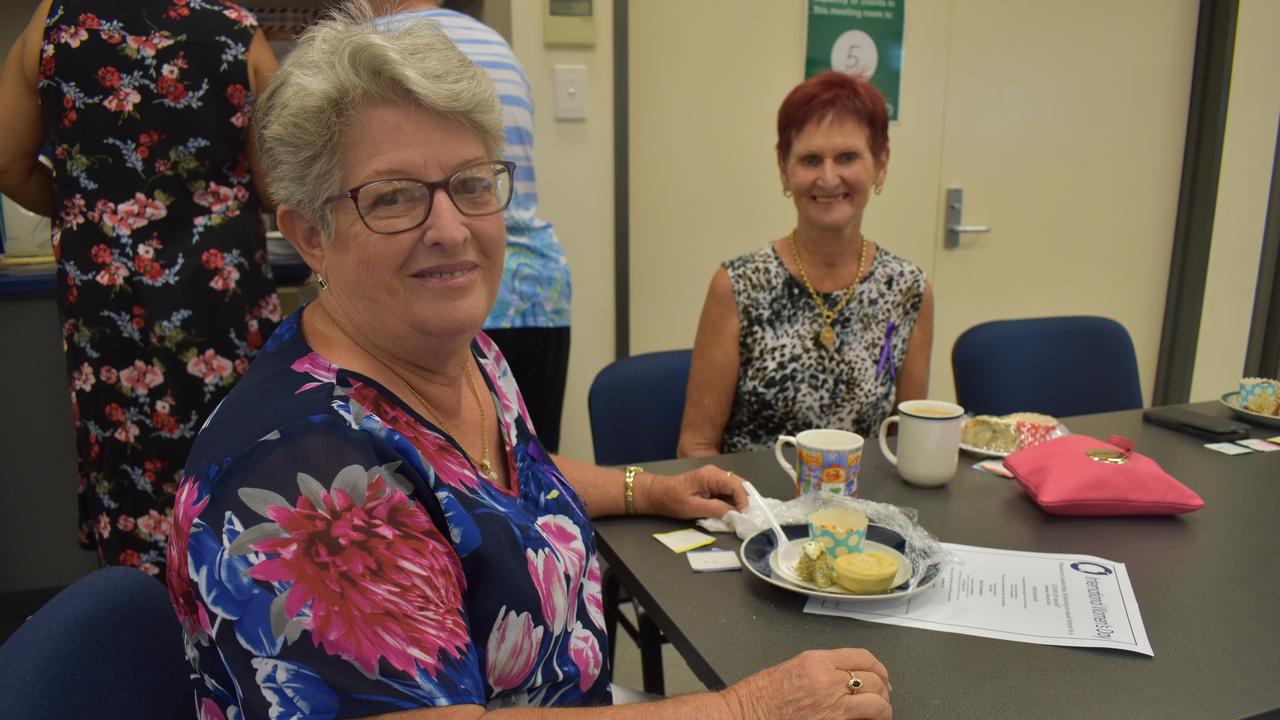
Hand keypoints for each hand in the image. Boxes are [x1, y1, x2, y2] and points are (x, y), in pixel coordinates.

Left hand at [640, 465, 746, 519]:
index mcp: (711, 476)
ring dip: (738, 502)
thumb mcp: (693, 508)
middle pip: (739, 485)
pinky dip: (731, 502)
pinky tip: (729, 512)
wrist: (657, 494)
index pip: (737, 486)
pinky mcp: (712, 484)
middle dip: (744, 501)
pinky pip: (727, 491)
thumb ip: (716, 510)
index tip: (744, 516)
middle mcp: (715, 473)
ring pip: (734, 488)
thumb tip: (735, 514)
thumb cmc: (672, 500)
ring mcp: (714, 477)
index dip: (743, 501)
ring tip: (738, 517)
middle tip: (744, 518)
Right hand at [721, 648, 891, 719]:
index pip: (862, 657)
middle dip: (882, 690)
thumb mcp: (792, 669)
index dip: (878, 668)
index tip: (881, 676)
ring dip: (882, 708)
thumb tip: (844, 677)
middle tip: (881, 697)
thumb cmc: (759, 698)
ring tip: (879, 713)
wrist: (744, 716)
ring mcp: (833, 706)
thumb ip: (821, 670)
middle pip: (873, 679)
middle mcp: (827, 680)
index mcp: (816, 662)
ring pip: (877, 702)